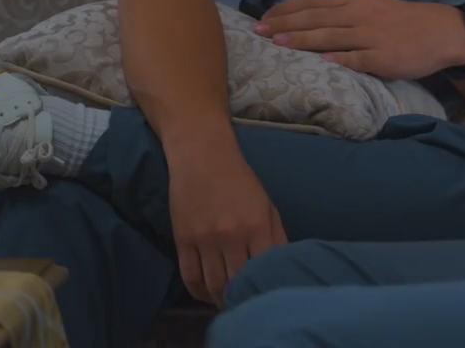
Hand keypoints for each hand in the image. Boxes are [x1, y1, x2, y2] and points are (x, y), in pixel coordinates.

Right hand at [166, 141, 286, 307]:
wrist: (202, 157)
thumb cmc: (240, 181)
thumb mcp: (267, 205)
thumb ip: (277, 237)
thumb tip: (282, 268)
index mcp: (257, 226)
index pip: (264, 270)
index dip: (265, 289)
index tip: (266, 299)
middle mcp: (231, 236)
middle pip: (237, 283)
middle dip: (242, 299)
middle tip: (246, 307)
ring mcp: (205, 239)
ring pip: (213, 285)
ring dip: (220, 300)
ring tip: (227, 303)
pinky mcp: (182, 240)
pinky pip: (190, 277)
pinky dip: (198, 292)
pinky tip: (206, 295)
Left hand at [255, 0, 464, 78]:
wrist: (439, 32)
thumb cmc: (400, 21)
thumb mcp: (370, 6)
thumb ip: (341, 11)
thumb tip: (305, 18)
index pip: (314, 0)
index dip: (287, 8)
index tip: (264, 16)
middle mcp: (360, 14)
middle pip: (316, 17)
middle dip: (285, 23)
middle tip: (258, 30)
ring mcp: (371, 35)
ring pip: (330, 35)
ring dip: (302, 39)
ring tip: (277, 43)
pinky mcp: (383, 56)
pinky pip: (356, 57)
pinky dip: (337, 58)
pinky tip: (319, 61)